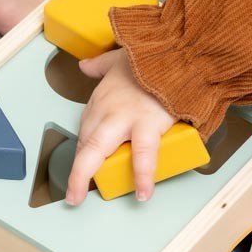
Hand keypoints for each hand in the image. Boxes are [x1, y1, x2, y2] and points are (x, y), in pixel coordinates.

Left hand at [65, 48, 175, 204]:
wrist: (179, 53)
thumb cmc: (152, 59)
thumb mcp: (118, 59)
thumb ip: (100, 65)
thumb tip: (85, 66)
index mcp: (101, 99)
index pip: (86, 132)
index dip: (84, 153)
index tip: (86, 167)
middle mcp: (106, 109)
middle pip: (84, 144)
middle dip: (74, 172)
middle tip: (71, 196)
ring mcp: (124, 117)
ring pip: (96, 150)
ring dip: (84, 176)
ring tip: (80, 198)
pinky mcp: (148, 123)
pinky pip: (141, 155)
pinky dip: (142, 175)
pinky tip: (143, 193)